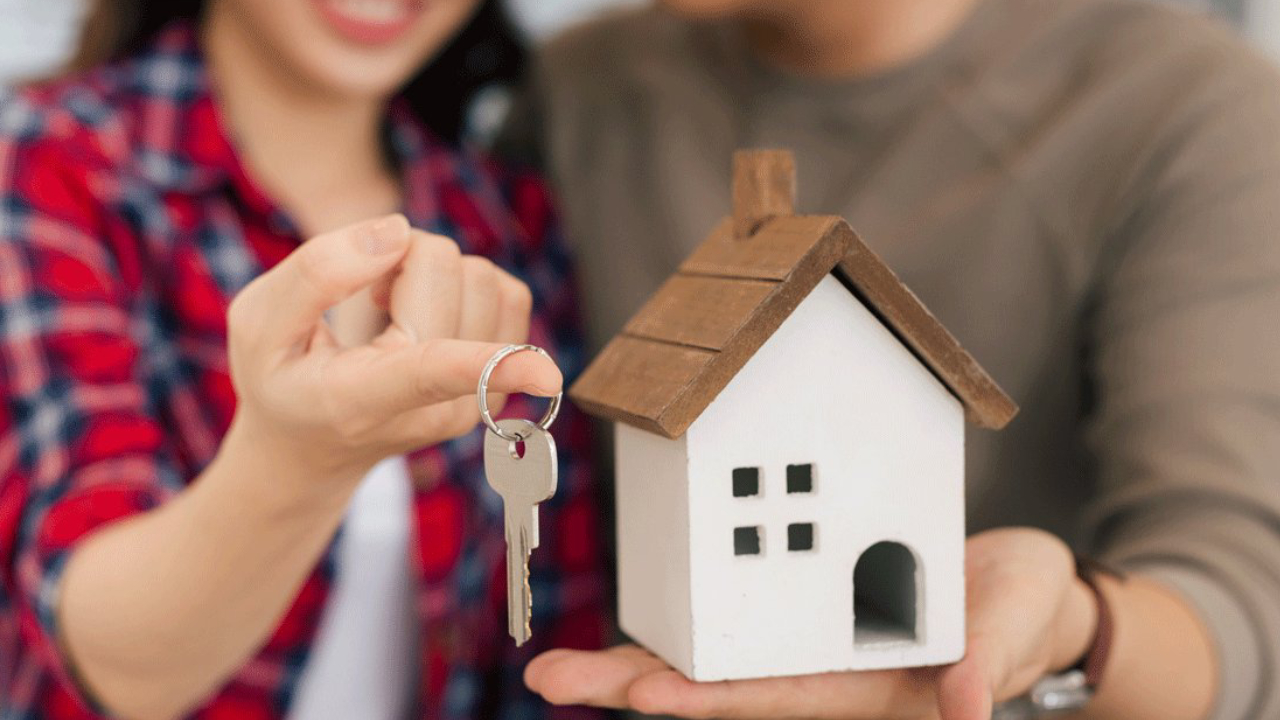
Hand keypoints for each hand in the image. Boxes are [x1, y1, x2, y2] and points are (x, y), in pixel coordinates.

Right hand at [224, 213, 557, 490]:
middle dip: (405, 257)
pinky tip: (420, 315)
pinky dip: (464, 285)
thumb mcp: (257, 324)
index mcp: (365, 399)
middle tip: (365, 297)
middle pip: (455, 272)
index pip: (434, 373)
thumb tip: (397, 231)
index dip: (490, 362)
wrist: (309, 449)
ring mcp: (474, 404)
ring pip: (487, 277)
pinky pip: (508, 295)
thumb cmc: (281, 381)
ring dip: (436, 272)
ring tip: (389, 309)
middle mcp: (433, 409)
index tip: (547, 374)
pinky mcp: (498, 387)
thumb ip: (316, 273)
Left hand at [525, 528, 1096, 719]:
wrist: (1022, 589)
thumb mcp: (1011, 632)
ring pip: (709, 644)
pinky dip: (684, 599)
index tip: (642, 693)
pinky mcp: (806, 594)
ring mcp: (806, 632)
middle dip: (632, 680)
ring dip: (637, 649)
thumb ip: (984, 667)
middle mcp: (818, 664)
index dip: (704, 694)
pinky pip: (735, 598)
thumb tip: (964, 712)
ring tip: (558, 656)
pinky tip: (635, 599)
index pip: (767, 694)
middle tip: (549, 676)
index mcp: (860, 681)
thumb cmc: (1021, 613)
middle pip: (713, 679)